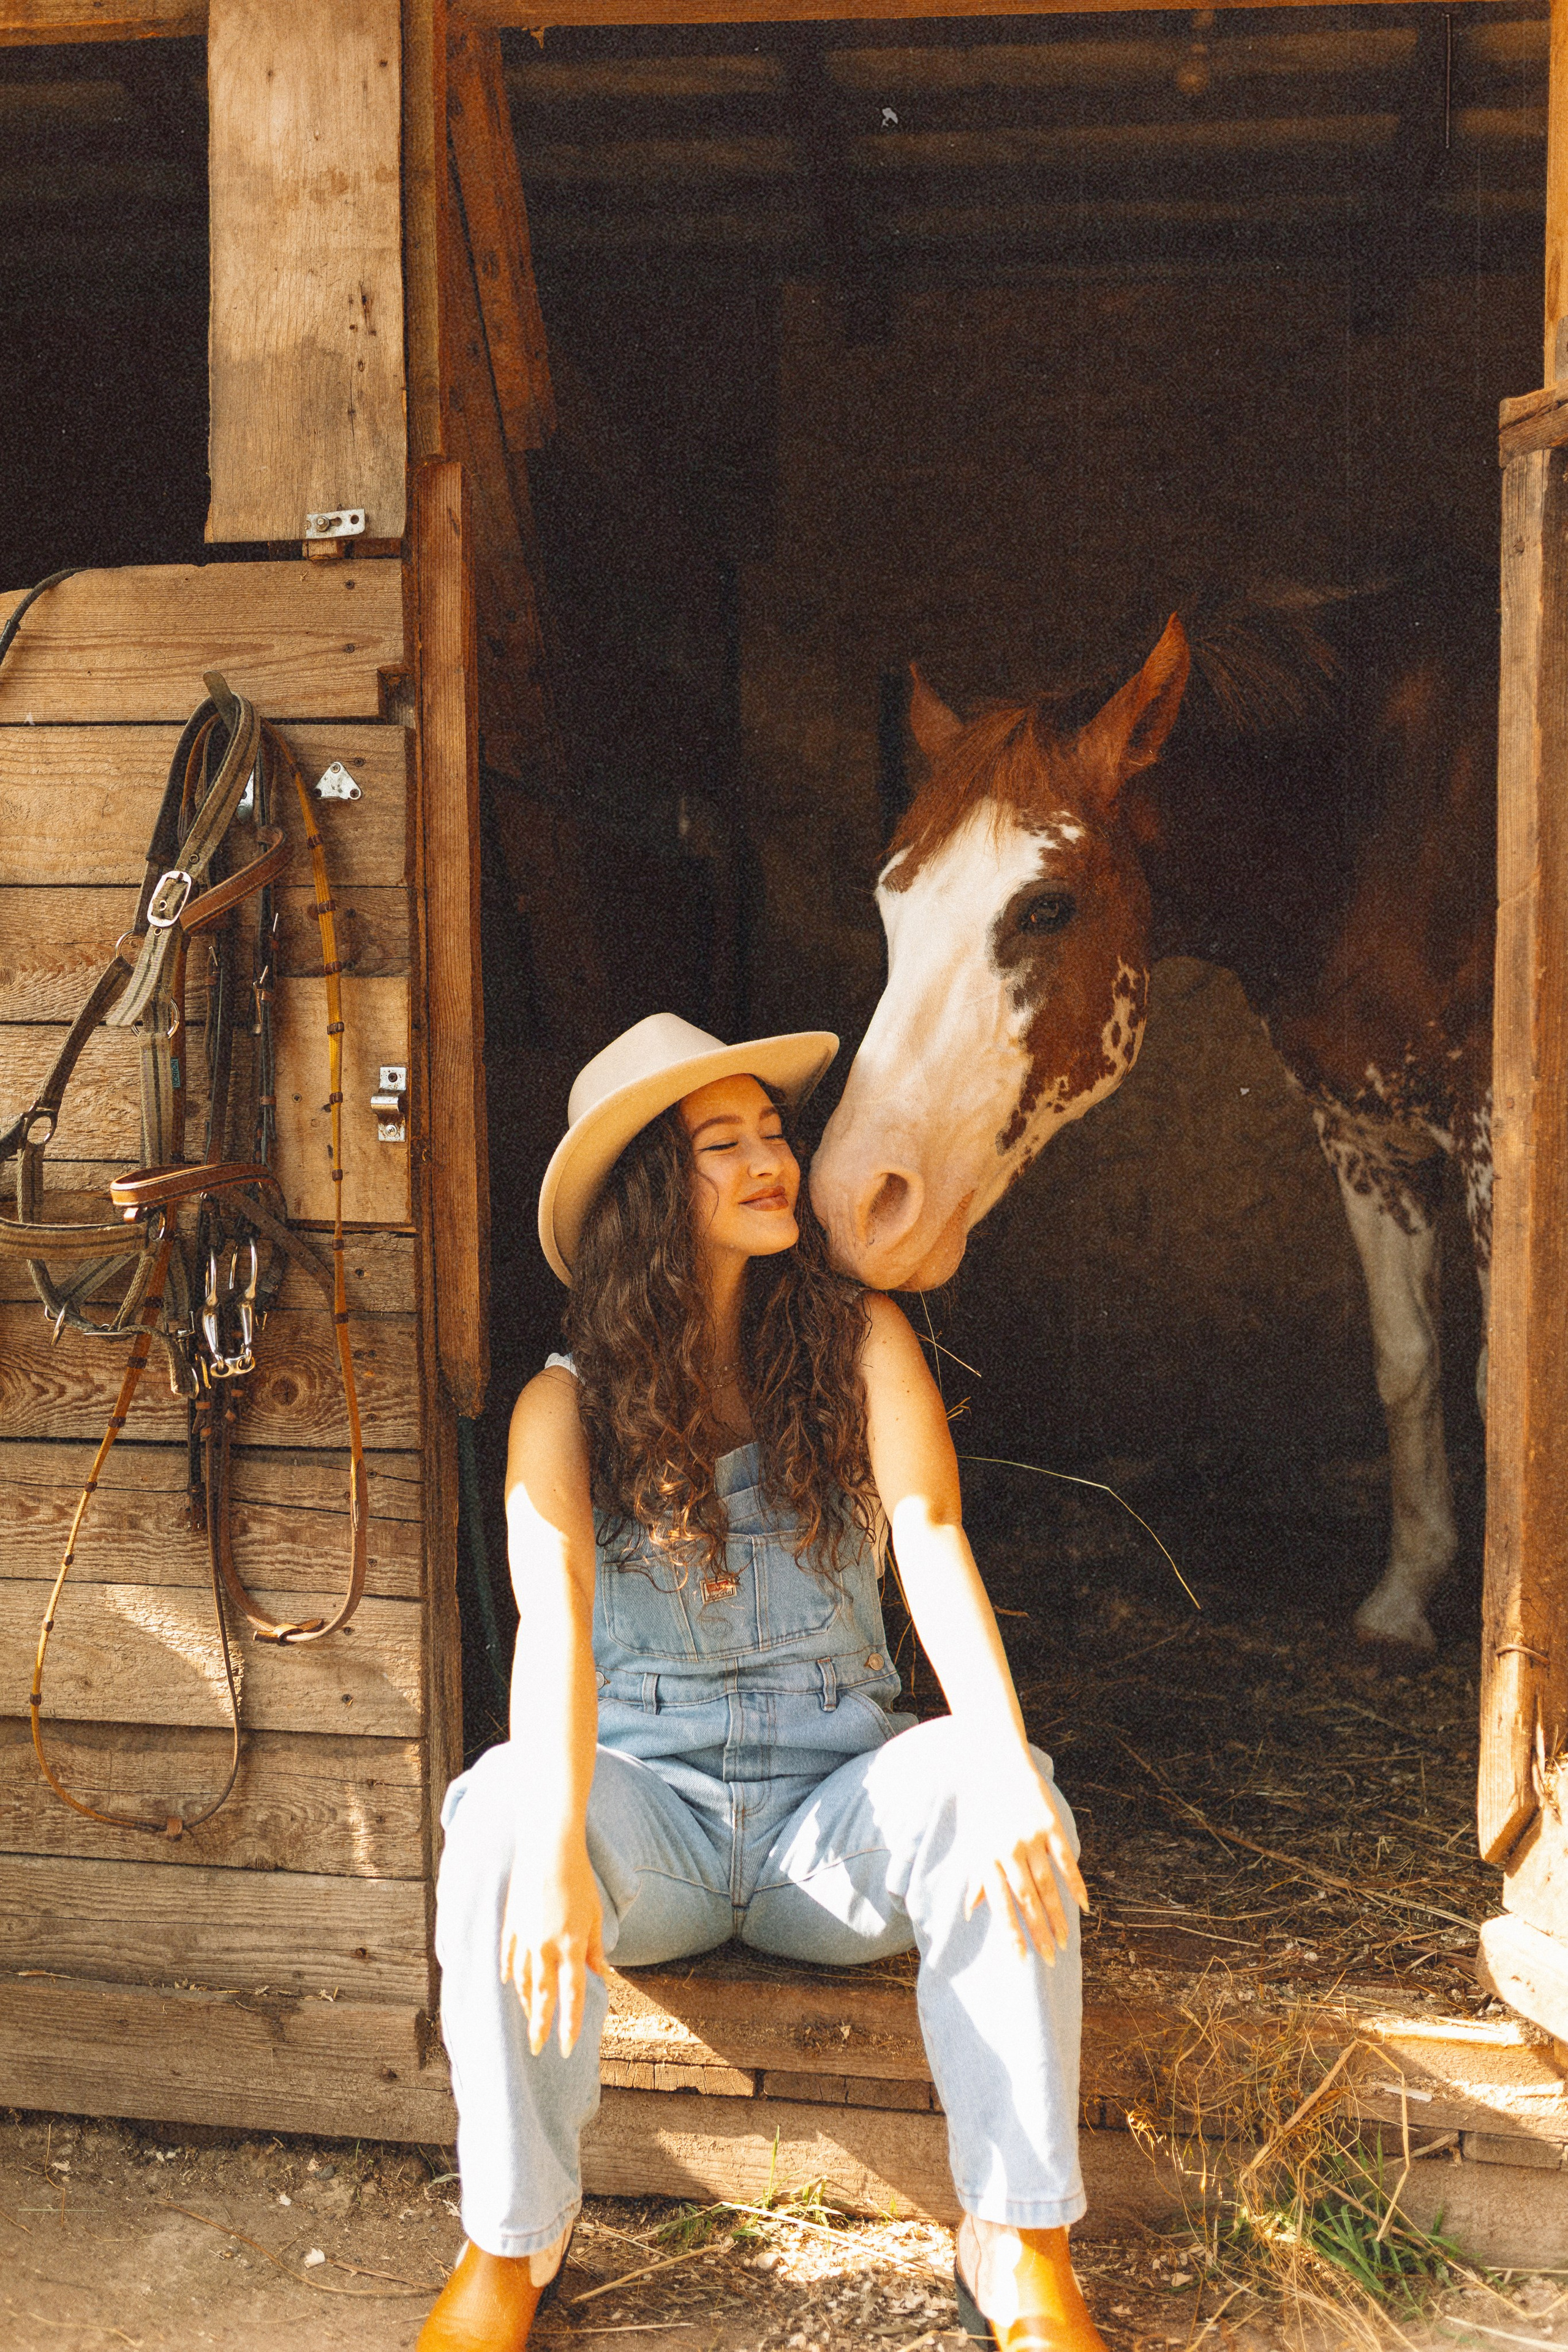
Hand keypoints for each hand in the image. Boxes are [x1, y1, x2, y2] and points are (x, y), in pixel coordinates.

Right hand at [499, 1835, 605, 2057]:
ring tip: (529, 2021)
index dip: (569, 2026)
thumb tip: (601, 1976)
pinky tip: (511, 1986)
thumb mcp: (594, 1914)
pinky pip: (509, 1957)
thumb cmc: (578, 1879)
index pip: (571, 1996)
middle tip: (536, 2049)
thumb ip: (595, 1948)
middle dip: (540, 2026)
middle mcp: (545, 1947)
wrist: (548, 1848)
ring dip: (526, 2004)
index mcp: (570, 1946)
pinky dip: (510, 1974)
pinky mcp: (511, 1924)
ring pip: (523, 1981)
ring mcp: (525, 1937)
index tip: (565, 2049)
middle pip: (543, 1997)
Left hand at [962, 1753, 1088, 1963]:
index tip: (1021, 1960)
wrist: (995, 1764)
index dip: (1011, 1933)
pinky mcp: (1050, 1824)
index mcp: (986, 1858)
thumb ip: (976, 1878)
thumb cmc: (982, 1810)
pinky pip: (1066, 1861)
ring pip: (1048, 1885)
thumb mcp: (973, 1843)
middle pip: (1027, 1900)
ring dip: (1058, 1916)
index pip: (1001, 1904)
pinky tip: (1084, 1906)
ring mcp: (1031, 1837)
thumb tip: (970, 1911)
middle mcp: (1008, 1850)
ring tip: (1066, 1941)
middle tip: (1051, 1959)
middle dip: (1039, 1933)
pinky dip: (1076, 1885)